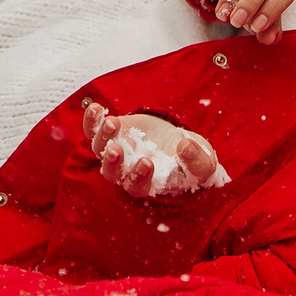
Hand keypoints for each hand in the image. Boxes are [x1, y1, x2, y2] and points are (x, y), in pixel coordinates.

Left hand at [83, 101, 228, 197]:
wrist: (181, 144)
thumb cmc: (192, 161)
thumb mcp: (203, 163)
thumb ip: (196, 161)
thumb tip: (185, 147)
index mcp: (147, 184)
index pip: (137, 186)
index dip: (139, 177)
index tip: (147, 162)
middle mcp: (126, 171)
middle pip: (112, 172)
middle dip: (113, 161)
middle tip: (117, 149)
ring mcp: (117, 151)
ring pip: (100, 149)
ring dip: (103, 136)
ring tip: (111, 122)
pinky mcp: (113, 132)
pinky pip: (94, 129)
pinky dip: (92, 120)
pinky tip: (96, 108)